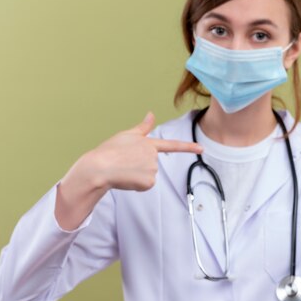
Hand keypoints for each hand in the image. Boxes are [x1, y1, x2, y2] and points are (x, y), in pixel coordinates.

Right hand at [55, 112, 201, 229]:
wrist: (99, 168)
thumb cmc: (109, 150)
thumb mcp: (126, 135)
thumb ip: (142, 127)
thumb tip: (151, 114)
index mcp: (149, 143)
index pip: (173, 145)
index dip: (189, 147)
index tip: (202, 148)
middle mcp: (153, 156)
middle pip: (151, 164)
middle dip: (140, 165)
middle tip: (124, 162)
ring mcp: (152, 169)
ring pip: (148, 175)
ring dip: (137, 175)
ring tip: (123, 170)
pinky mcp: (149, 183)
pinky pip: (145, 185)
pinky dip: (136, 185)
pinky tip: (126, 179)